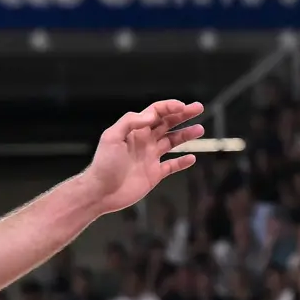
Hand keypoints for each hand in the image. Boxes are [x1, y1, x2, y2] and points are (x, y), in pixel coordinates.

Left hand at [75, 99, 203, 216]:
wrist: (99, 193)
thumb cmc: (103, 164)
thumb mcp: (112, 137)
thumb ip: (131, 122)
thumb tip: (152, 116)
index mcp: (136, 131)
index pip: (156, 113)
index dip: (170, 107)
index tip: (183, 107)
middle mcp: (145, 141)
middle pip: (168, 123)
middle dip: (183, 115)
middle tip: (198, 107)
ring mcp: (150, 158)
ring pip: (172, 142)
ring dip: (186, 135)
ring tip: (200, 130)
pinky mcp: (154, 174)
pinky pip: (171, 166)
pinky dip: (182, 162)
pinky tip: (191, 158)